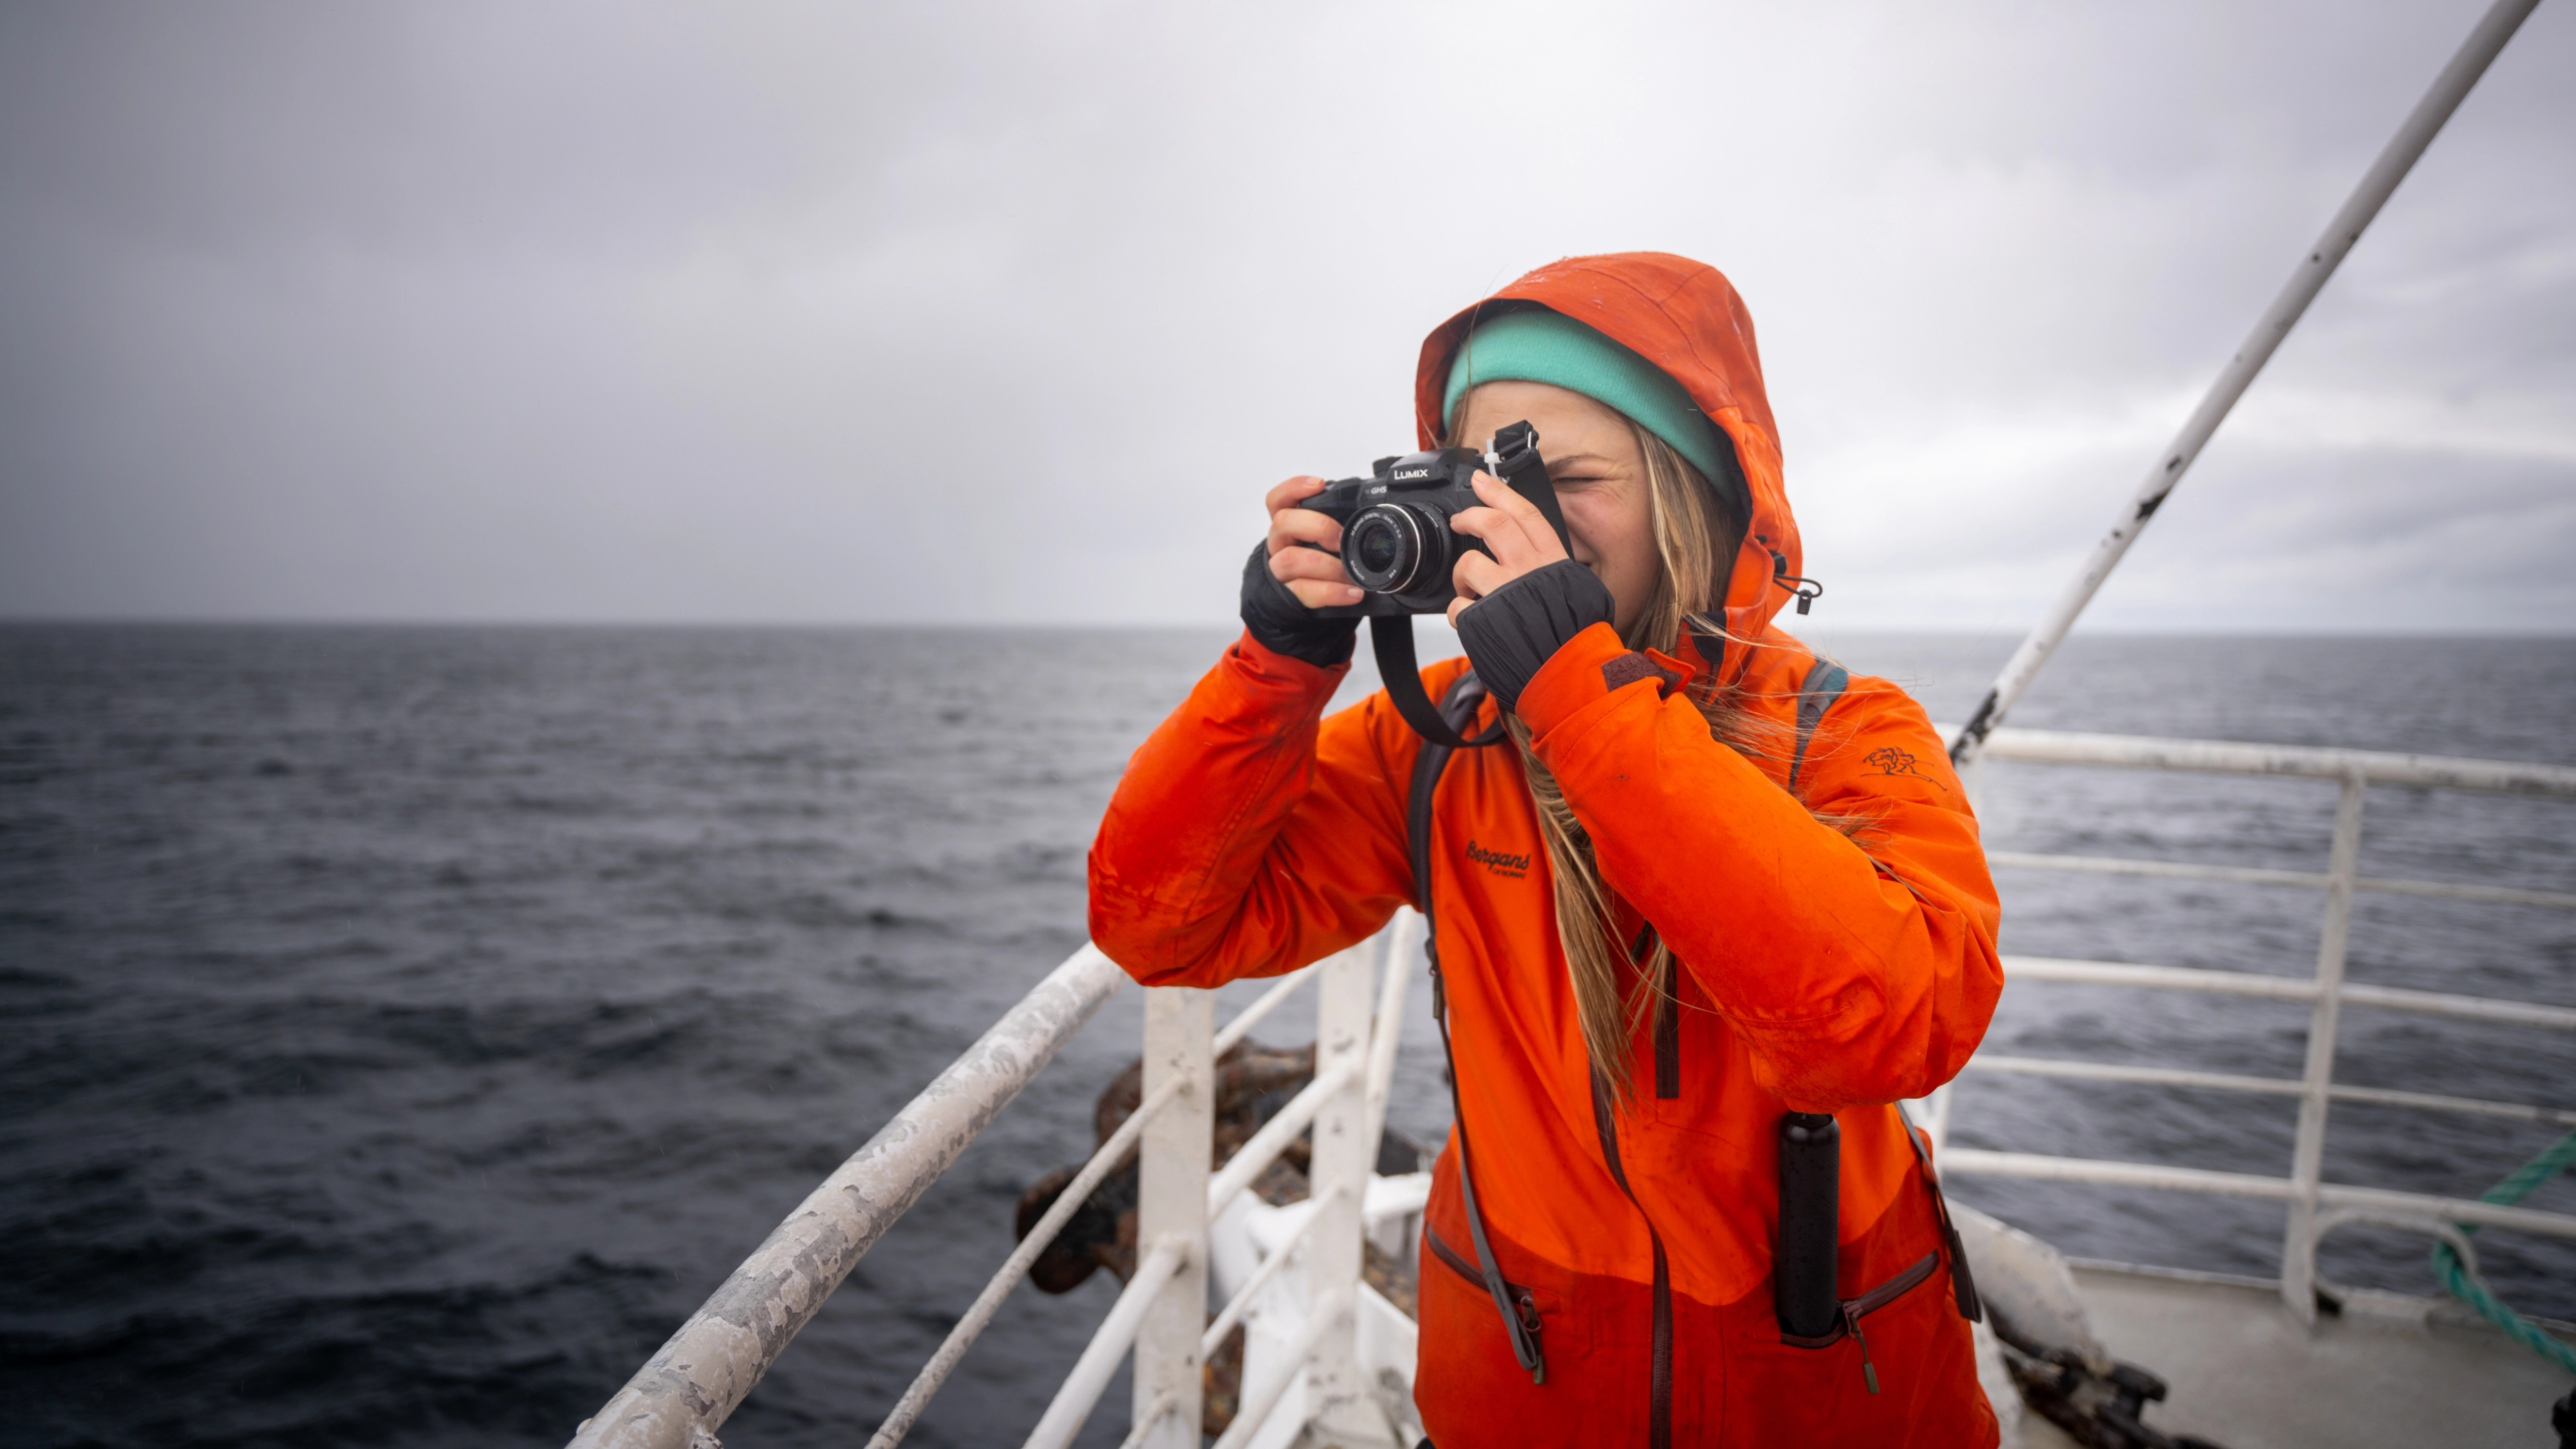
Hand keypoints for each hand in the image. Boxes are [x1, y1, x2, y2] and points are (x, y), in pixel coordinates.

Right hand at [1264, 476, 1363, 609]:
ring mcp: (1279, 570)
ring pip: (1291, 559)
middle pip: (1283, 522)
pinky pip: (1305, 591)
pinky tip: (1352, 593)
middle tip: (1342, 537)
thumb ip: (1337, 523)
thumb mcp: (1324, 540)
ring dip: (1327, 565)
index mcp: (1288, 525)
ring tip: (1351, 574)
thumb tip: (1375, 509)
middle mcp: (1279, 544)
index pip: (1278, 499)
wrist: (1305, 601)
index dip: (1294, 488)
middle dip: (1318, 526)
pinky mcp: (1287, 596)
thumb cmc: (1318, 564)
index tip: (1319, 484)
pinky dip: (1332, 592)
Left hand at [1445, 472, 1571, 627]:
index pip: (1524, 514)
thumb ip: (1551, 569)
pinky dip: (1458, 612)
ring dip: (1461, 575)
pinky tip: (1469, 619)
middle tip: (1460, 520)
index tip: (1481, 480)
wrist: (1568, 674)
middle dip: (1470, 516)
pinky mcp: (1482, 619)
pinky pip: (1457, 607)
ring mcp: (1504, 593)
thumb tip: (1535, 554)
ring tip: (1466, 588)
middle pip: (1492, 525)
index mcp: (1552, 562)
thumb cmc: (1573, 637)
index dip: (1500, 492)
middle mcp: (1529, 571)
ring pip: (1468, 564)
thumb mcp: (1577, 591)